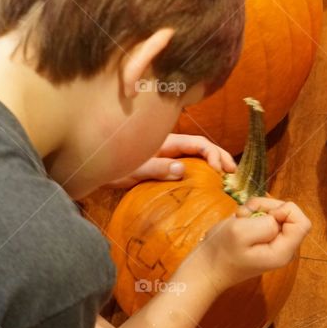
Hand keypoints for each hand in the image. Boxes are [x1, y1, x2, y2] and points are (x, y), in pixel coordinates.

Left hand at [106, 134, 236, 188]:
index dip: (213, 154)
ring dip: (213, 164)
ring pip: (196, 157)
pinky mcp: (162, 168)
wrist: (93, 171)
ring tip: (226, 177)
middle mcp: (169, 148)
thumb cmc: (111, 167)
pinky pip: (187, 167)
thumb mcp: (133, 168)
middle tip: (233, 173)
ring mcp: (167, 158)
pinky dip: (201, 173)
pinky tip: (207, 184)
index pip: (197, 143)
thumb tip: (182, 169)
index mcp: (166, 143)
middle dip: (219, 157)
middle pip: (201, 147)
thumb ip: (156, 167)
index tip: (220, 170)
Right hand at [181, 197, 311, 295]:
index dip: (286, 211)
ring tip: (240, 219)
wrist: (205, 267)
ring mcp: (273, 240)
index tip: (265, 215)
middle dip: (267, 207)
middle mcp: (283, 246)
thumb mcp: (241, 233)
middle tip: (245, 214)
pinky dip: (251, 212)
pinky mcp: (262, 235)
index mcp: (283, 251)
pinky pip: (264, 214)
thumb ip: (266, 222)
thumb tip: (276, 217)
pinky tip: (239, 221)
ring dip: (256, 208)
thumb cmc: (221, 252)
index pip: (302, 222)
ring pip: (274, 210)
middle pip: (288, 213)